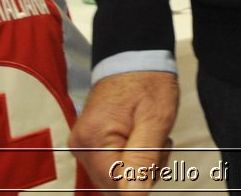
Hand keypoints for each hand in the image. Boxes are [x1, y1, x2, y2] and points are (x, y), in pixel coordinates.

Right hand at [71, 71, 178, 190]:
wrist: (135, 57)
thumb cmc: (148, 82)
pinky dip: (132, 159)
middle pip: (114, 185)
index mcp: (94, 141)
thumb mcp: (156, 119)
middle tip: (159, 143)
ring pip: (115, 178)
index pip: (116, 186)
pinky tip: (143, 139)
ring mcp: (84, 146)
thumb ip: (144, 160)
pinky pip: (113, 166)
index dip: (141, 182)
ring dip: (139, 166)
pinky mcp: (90, 144)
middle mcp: (82, 147)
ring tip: (152, 137)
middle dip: (141, 172)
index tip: (157, 160)